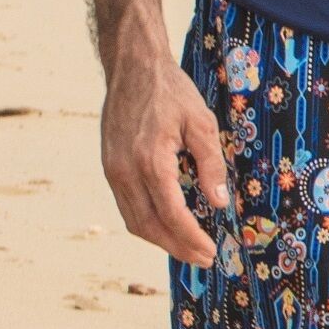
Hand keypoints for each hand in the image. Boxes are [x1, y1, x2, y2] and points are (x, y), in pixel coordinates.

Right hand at [101, 49, 221, 265]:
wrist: (133, 69)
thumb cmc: (171, 93)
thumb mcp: (201, 123)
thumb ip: (211, 165)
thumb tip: (219, 203)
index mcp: (150, 162)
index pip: (171, 215)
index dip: (191, 238)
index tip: (211, 251)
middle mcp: (125, 172)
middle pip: (149, 226)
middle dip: (177, 247)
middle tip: (204, 258)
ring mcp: (113, 171)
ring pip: (134, 221)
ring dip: (160, 240)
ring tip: (188, 249)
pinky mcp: (109, 168)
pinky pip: (126, 206)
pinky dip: (146, 223)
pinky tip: (166, 226)